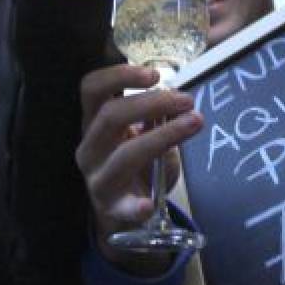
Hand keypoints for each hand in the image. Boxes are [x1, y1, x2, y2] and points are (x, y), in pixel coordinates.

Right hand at [76, 63, 202, 275]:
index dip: (119, 76)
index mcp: (92, 122)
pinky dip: (136, 206)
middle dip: (153, 103)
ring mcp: (97, 179)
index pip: (92, 89)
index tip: (155, 74)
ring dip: (163, 135)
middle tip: (187, 100)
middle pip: (111, 116)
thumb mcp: (141, 134)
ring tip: (195, 123)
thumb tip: (180, 99)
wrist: (124, 210)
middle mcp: (89, 148)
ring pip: (124, 155)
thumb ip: (155, 116)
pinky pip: (123, 206)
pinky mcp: (112, 208)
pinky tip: (149, 204)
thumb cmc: (136, 162)